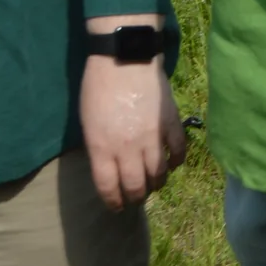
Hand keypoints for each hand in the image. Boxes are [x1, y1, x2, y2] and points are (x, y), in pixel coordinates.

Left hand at [79, 46, 187, 210]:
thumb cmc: (98, 88)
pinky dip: (176, 162)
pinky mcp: (171, 124)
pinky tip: (172, 164)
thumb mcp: (87, 123)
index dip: (113, 201)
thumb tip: (110, 167)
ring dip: (156, 183)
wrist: (124, 59)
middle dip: (136, 197)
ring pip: (158, 173)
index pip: (109, 187)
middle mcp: (127, 148)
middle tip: (136, 197)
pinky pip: (178, 151)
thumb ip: (98, 148)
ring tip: (154, 183)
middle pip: (135, 185)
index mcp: (102, 148)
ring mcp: (152, 137)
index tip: (116, 206)